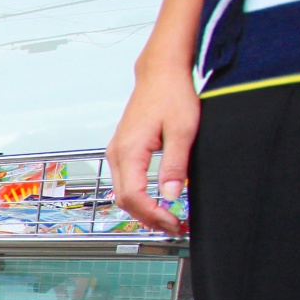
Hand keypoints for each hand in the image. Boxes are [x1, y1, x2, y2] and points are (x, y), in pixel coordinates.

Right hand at [106, 64, 197, 235]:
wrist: (160, 74)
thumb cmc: (171, 95)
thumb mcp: (182, 131)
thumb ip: (174, 166)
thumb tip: (172, 195)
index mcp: (129, 151)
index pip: (134, 196)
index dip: (153, 215)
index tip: (174, 222)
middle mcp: (117, 154)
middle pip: (125, 200)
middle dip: (148, 218)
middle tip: (173, 226)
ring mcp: (117, 153)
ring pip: (123, 193)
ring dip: (143, 209)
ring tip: (167, 217)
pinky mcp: (123, 151)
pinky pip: (126, 182)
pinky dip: (140, 197)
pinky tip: (157, 200)